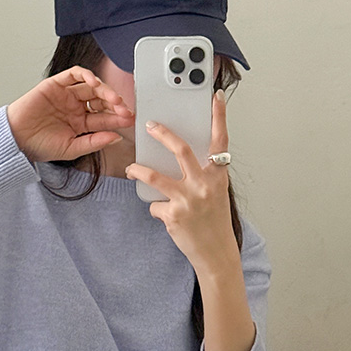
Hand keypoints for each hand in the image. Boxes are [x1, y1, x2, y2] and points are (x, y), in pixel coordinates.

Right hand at [6, 66, 133, 162]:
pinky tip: (94, 83)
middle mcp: (76, 107)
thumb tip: (116, 137)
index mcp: (81, 123)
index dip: (118, 118)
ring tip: (114, 99)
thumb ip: (94, 142)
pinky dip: (86, 75)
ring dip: (105, 90)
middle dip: (115, 104)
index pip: (104, 117)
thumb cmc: (40, 146)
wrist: (16, 139)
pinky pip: (74, 74)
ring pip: (91, 86)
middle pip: (101, 100)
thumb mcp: (72, 149)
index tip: (129, 119)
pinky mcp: (56, 84)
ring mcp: (66, 95)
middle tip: (124, 109)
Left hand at [124, 90, 238, 275]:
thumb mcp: (216, 194)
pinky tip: (165, 216)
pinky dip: (157, 209)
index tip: (216, 97)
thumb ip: (203, 175)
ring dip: (138, 170)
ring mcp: (188, 200)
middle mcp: (204, 185)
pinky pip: (155, 205)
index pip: (220, 141)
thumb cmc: (215, 223)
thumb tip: (178, 160)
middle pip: (180, 149)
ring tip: (131, 168)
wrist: (216, 253)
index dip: (219, 117)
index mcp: (217, 176)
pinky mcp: (173, 215)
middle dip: (163, 134)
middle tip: (150, 125)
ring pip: (155, 176)